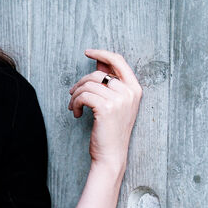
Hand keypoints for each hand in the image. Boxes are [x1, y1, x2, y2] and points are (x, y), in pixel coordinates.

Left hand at [68, 49, 142, 172]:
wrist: (111, 155)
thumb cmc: (110, 131)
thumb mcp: (114, 104)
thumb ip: (109, 84)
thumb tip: (97, 64)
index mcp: (135, 89)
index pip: (119, 61)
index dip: (102, 53)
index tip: (87, 52)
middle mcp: (130, 92)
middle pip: (98, 74)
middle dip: (81, 83)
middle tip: (72, 94)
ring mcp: (119, 100)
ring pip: (88, 85)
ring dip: (75, 96)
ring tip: (73, 107)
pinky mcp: (106, 108)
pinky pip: (83, 96)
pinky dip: (75, 103)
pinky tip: (76, 113)